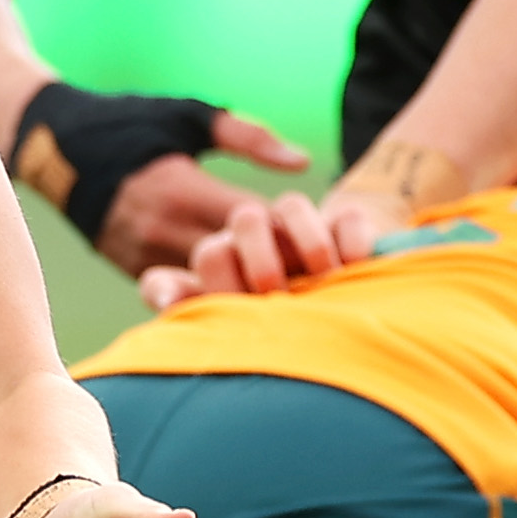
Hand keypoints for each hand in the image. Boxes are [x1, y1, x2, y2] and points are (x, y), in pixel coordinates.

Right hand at [94, 117, 311, 274]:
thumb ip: (249, 137)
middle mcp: (163, 230)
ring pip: (213, 286)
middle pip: (238, 264)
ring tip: (280, 278)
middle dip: (277, 265)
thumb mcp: (191, 117)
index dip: (290, 229)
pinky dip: (215, 288)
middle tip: (308, 263)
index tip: (316, 228)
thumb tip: (302, 162)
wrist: (54, 151)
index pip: (252, 223)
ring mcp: (146, 258)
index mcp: (181, 189)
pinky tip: (240, 282)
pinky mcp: (135, 274)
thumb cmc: (133, 125)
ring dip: (247, 283)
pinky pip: (186, 290)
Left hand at [140, 187, 389, 310]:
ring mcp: (302, 227)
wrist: (320, 290)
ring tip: (323, 278)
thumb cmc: (258, 310)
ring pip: (293, 206)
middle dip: (260, 258)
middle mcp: (261, 235)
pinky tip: (354, 267)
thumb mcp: (221, 309)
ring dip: (306, 239)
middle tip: (275, 295)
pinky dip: (352, 240)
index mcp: (226, 255)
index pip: (212, 254)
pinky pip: (347, 216)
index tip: (238, 311)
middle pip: (247, 219)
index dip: (221, 283)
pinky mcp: (345, 224)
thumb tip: (162, 297)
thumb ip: (187, 301)